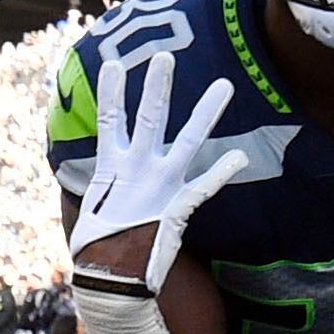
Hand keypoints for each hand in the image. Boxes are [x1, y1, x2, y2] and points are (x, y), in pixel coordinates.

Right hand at [69, 55, 266, 291]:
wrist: (109, 277)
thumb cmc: (98, 246)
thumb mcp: (93, 207)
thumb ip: (104, 185)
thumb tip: (104, 179)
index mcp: (111, 167)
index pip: (109, 119)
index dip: (112, 91)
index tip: (115, 64)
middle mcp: (137, 169)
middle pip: (149, 118)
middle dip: (157, 86)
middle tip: (165, 56)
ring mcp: (160, 185)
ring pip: (188, 140)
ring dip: (207, 112)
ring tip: (224, 87)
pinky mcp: (178, 207)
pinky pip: (205, 185)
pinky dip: (223, 170)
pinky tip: (240, 156)